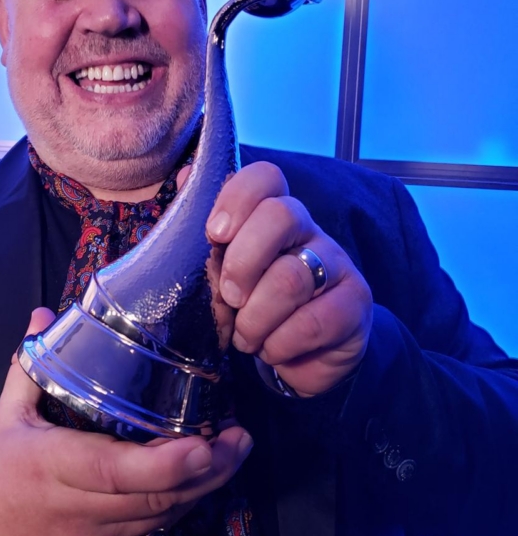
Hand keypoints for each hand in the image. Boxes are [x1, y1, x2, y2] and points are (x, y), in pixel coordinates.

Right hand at [0, 308, 253, 535]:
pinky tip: (199, 480)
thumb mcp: (4, 422)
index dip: (167, 464)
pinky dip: (179, 507)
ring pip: (165, 516)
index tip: (205, 442)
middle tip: (240, 435)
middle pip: (159, 496)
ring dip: (204, 486)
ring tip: (233, 448)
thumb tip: (44, 314)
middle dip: (210, 469)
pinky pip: (155, 533)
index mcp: (56, 469)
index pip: (119, 471)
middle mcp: (85, 510)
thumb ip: (30, 368)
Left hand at [204, 162, 372, 397]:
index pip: (266, 177)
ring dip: (255, 319)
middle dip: (242, 263)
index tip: (214, 234)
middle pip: (281, 216)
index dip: (237, 197)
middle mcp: (309, 230)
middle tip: (229, 297)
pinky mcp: (354, 304)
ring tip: (246, 337)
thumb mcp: (220, 269)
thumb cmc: (252, 304)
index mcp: (272, 214)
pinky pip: (312, 322)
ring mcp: (337, 264)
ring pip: (290, 278)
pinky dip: (280, 344)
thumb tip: (181, 177)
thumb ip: (199, 228)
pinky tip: (273, 349)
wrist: (300, 357)